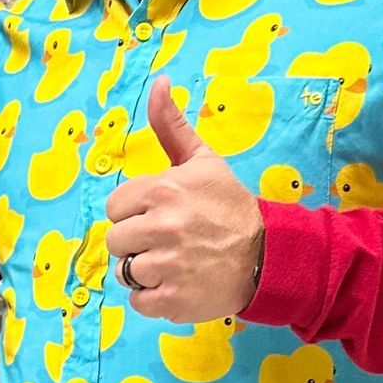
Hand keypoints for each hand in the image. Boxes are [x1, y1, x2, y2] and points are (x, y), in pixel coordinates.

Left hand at [104, 78, 265, 322]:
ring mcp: (166, 266)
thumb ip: (172, 125)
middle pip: (116, 240)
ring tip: (174, 262)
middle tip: (169, 240)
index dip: (135, 212)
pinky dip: (154, 297)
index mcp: (163, 190)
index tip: (160, 214)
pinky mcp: (172, 300)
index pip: (115, 206)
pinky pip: (138, 301)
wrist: (267, 255)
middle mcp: (161, 227)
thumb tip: (159, 82)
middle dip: (137, 241)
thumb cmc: (229, 206)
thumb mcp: (203, 160)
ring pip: (126, 271)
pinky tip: (177, 283)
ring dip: (145, 271)